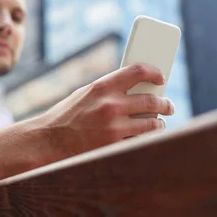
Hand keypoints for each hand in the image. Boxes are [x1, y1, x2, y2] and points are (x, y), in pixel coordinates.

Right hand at [37, 63, 174, 159]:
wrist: (48, 142)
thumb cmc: (66, 117)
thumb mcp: (85, 95)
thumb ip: (108, 91)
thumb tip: (136, 89)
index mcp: (102, 86)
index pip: (137, 71)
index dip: (154, 72)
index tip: (160, 78)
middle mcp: (110, 104)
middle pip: (151, 100)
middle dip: (164, 104)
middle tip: (168, 106)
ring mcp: (114, 127)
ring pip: (151, 123)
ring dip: (158, 123)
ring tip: (159, 123)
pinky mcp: (114, 146)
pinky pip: (139, 141)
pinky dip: (144, 139)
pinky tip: (143, 138)